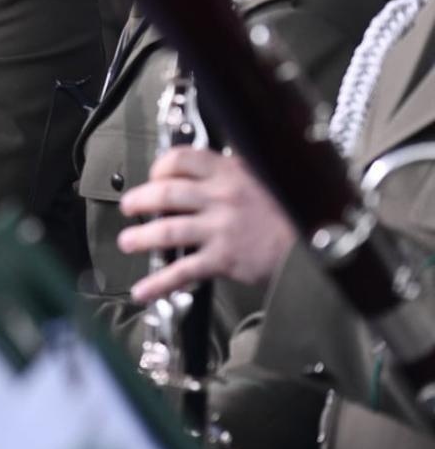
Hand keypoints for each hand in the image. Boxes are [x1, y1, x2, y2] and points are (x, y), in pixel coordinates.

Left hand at [117, 148, 294, 301]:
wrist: (321, 243)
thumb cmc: (293, 210)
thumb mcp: (265, 175)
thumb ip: (235, 169)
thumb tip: (211, 164)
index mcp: (229, 173)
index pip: (182, 159)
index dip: (160, 167)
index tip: (153, 176)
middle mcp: (221, 197)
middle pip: (165, 193)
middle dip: (139, 200)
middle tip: (129, 206)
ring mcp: (220, 229)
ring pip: (168, 230)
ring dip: (141, 237)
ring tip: (128, 241)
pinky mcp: (224, 259)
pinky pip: (183, 271)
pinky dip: (159, 283)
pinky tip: (143, 290)